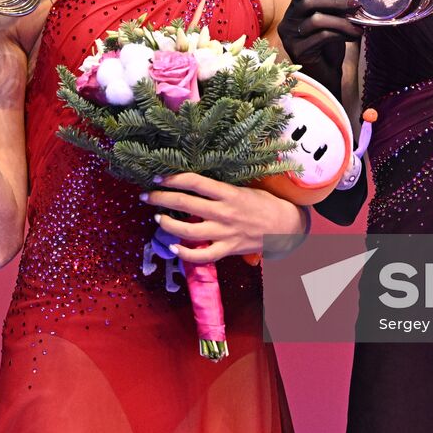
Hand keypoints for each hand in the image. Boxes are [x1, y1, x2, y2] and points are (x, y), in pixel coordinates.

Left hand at [143, 173, 308, 263]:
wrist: (286, 226)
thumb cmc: (264, 203)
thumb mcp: (244, 188)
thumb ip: (220, 188)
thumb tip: (193, 182)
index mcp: (228, 193)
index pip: (195, 182)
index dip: (173, 178)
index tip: (158, 177)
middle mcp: (224, 212)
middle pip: (185, 203)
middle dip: (161, 198)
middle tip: (147, 196)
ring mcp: (225, 233)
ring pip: (189, 231)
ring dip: (169, 225)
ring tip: (158, 219)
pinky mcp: (228, 250)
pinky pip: (203, 255)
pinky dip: (186, 254)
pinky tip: (174, 248)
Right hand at [278, 0, 361, 90]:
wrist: (325, 77)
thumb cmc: (328, 48)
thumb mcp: (335, 20)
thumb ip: (338, 2)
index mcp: (294, 10)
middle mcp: (287, 21)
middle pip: (309, 1)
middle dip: (336, 1)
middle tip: (356, 6)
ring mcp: (290, 37)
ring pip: (316, 19)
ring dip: (342, 21)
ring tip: (358, 26)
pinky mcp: (297, 51)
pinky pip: (322, 36)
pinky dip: (341, 33)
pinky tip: (353, 36)